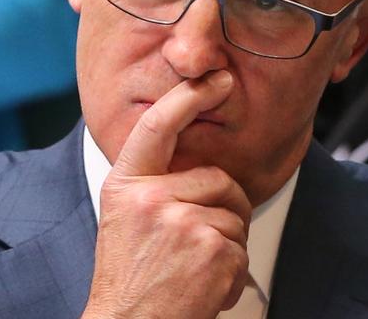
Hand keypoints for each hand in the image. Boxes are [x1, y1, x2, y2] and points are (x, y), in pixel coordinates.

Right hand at [82, 70, 251, 318]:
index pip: (157, 126)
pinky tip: (204, 287)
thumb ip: (154, 186)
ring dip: (226, 246)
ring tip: (193, 269)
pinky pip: (241, 249)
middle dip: (225, 207)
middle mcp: (151, 197)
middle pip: (217, 177)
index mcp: (127, 185)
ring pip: (233, 215)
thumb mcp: (126, 219)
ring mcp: (181, 221)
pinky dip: (232, 273)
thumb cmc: (129, 278)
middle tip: (201, 242)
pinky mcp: (209, 247)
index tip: (215, 80)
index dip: (188, 97)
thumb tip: (197, 167)